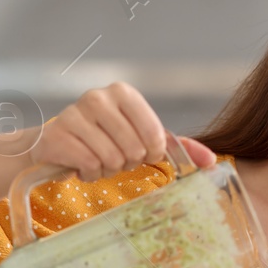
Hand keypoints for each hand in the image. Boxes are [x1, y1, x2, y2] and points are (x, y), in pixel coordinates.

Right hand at [30, 82, 215, 181]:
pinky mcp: (57, 135)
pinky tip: (81, 165)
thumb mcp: (140, 137)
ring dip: (107, 170)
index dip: (150, 154)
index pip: (155, 136)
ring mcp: (74, 114)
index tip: (139, 152)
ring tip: (97, 159)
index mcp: (123, 93)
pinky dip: (89, 174)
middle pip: (134, 150)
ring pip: (111, 160)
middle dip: (126, 163)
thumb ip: (176, 146)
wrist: (54, 144)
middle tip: (114, 156)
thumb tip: (213, 162)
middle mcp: (98, 98)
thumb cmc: (104, 139)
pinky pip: (89, 166)